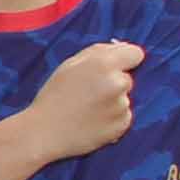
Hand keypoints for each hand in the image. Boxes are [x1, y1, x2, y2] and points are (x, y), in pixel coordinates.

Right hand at [23, 38, 142, 162]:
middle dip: (113, 82)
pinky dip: (112, 118)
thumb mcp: (70, 64)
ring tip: (87, 109)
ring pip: (124, 97)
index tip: (116, 66)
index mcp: (104, 64)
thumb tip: (122, 47)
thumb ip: (98, 52)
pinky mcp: (123, 124)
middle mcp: (118, 83)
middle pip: (127, 77)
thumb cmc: (54, 96)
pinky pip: (124, 115)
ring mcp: (122, 105)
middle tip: (89, 92)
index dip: (126, 59)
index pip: (135, 53)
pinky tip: (92, 121)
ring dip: (112, 101)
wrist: (44, 132)